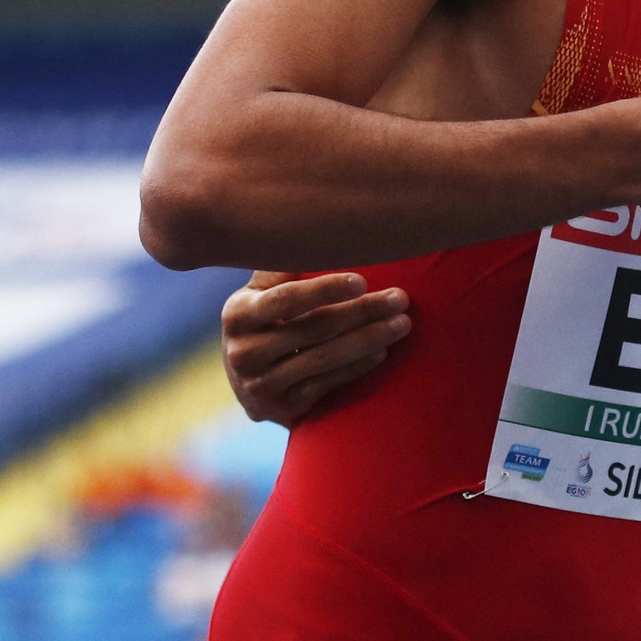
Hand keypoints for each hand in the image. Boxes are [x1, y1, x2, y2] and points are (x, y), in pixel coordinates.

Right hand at [222, 270, 410, 425]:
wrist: (249, 380)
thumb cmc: (266, 319)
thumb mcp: (261, 293)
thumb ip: (282, 268)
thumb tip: (314, 231)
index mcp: (238, 314)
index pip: (284, 299)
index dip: (324, 289)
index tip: (363, 281)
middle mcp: (242, 353)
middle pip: (313, 329)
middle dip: (363, 312)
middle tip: (400, 299)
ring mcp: (259, 386)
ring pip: (324, 359)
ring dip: (369, 339)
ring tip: (402, 324)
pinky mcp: (281, 409)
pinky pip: (327, 384)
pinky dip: (357, 367)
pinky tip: (383, 352)